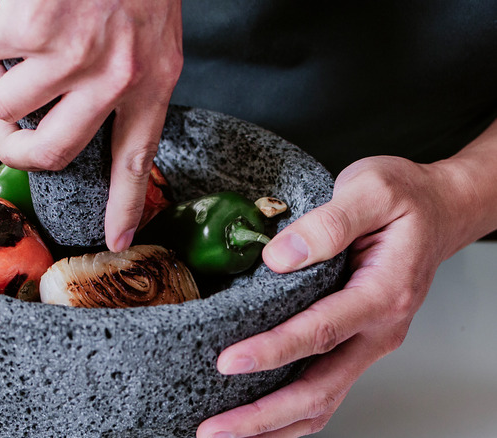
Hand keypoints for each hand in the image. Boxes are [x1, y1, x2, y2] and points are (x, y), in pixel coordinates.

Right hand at [0, 0, 182, 250]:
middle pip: (50, 151)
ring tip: (5, 45)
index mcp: (151, 80)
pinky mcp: (33, 24)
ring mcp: (71, 52)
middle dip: (13, 150)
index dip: (121, 207)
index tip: (112, 242)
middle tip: (5, 135)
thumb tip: (77, 117)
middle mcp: (113, 75)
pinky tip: (3, 4)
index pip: (135, 161)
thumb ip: (126, 82)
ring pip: (1, 96)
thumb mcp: (153, 37)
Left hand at [197, 154, 486, 436]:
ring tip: (226, 434)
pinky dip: (290, 413)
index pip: (320, 331)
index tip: (227, 361)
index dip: (272, 350)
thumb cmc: (406, 199)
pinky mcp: (356, 344)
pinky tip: (258, 418)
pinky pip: (324, 390)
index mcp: (383, 294)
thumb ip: (329, 222)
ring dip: (273, 425)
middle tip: (214, 428)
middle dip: (263, 415)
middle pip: (319, 390)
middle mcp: (379, 330)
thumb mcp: (372, 189)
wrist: (439, 210)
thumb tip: (278, 256)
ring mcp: (368, 343)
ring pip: (322, 402)